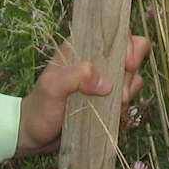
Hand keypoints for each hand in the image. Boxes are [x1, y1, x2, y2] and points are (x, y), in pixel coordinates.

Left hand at [15, 34, 149, 157]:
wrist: (36, 135)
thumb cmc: (41, 106)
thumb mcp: (52, 87)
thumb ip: (75, 76)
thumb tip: (106, 83)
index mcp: (83, 47)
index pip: (114, 33)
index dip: (127, 44)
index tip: (127, 64)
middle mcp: (97, 60)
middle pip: (132, 52)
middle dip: (130, 71)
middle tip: (119, 91)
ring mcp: (104, 79)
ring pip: (132, 75)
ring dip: (128, 89)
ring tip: (114, 103)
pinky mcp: (108, 98)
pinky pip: (129, 95)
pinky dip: (126, 103)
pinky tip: (114, 112)